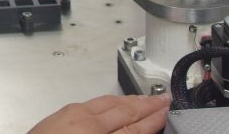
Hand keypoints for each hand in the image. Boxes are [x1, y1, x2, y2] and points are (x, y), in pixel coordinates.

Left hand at [26, 95, 168, 133]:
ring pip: (110, 103)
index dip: (153, 120)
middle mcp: (87, 125)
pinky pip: (93, 102)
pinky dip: (110, 101)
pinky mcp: (62, 112)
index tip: (166, 113)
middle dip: (147, 105)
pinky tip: (115, 102)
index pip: (134, 130)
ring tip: (146, 98)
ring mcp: (73, 116)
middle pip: (125, 112)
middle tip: (163, 99)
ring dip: (131, 100)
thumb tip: (133, 131)